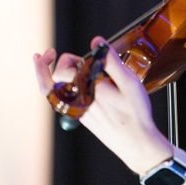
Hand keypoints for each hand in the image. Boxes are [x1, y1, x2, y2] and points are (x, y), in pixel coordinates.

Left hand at [33, 39, 171, 173]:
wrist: (136, 143)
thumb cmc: (135, 114)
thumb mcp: (129, 82)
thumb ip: (111, 61)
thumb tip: (96, 41)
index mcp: (89, 89)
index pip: (61, 71)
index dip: (62, 58)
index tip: (59, 51)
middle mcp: (79, 101)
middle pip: (52, 82)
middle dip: (53, 65)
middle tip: (57, 54)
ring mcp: (78, 111)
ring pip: (54, 93)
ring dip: (49, 77)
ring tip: (48, 62)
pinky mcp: (81, 118)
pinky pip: (63, 101)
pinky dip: (60, 87)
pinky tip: (69, 81)